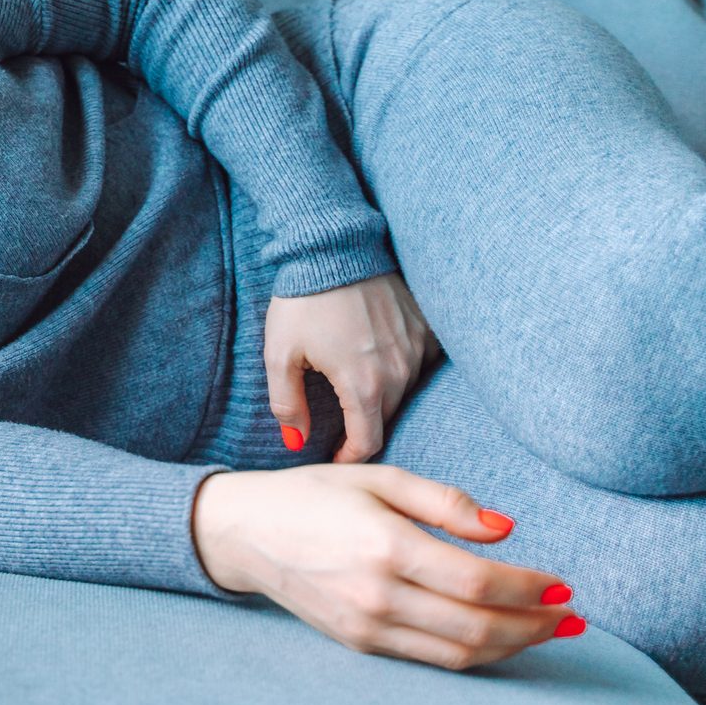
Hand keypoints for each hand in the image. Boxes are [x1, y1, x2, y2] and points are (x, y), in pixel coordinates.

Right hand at [191, 464, 584, 670]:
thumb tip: (506, 528)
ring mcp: (366, 625)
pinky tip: (497, 636)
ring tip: (546, 630)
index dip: (530, 588)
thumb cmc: (312, 495)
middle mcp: (376, 593)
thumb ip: (444, 501)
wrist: (244, 531)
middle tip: (570, 615)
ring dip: (513, 646)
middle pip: (477, 627)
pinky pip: (431, 659)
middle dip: (535, 624)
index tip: (562, 583)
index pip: (478, 581)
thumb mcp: (377, 476)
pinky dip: (474, 653)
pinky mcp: (359, 643)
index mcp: (384, 543)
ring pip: (459, 653)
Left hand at [265, 270, 437, 462]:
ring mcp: (416, 348)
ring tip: (355, 386)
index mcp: (364, 385)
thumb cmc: (302, 301)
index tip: (336, 455)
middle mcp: (399, 372)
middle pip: (385, 418)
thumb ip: (288, 403)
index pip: (368, 443)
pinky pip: (419, 363)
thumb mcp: (280, 354)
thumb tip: (295, 442)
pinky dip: (402, 369)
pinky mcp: (425, 327)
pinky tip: (377, 358)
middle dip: (363, 427)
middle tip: (341, 424)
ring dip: (382, 397)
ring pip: (404, 392)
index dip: (350, 456)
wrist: (333, 248)